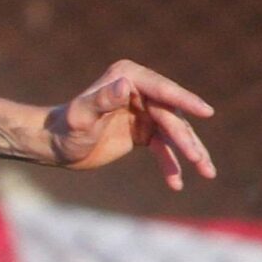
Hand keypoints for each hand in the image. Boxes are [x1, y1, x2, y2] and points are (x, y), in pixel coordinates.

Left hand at [45, 60, 215, 190]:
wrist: (54, 146)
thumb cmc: (65, 128)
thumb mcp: (82, 117)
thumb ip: (102, 100)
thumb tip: (125, 85)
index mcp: (129, 77)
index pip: (162, 90)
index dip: (185, 101)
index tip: (206, 112)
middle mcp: (140, 90)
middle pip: (171, 115)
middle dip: (186, 139)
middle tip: (199, 160)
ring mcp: (144, 110)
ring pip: (174, 132)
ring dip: (189, 152)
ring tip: (207, 172)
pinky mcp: (143, 130)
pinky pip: (163, 148)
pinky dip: (171, 164)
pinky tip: (176, 184)